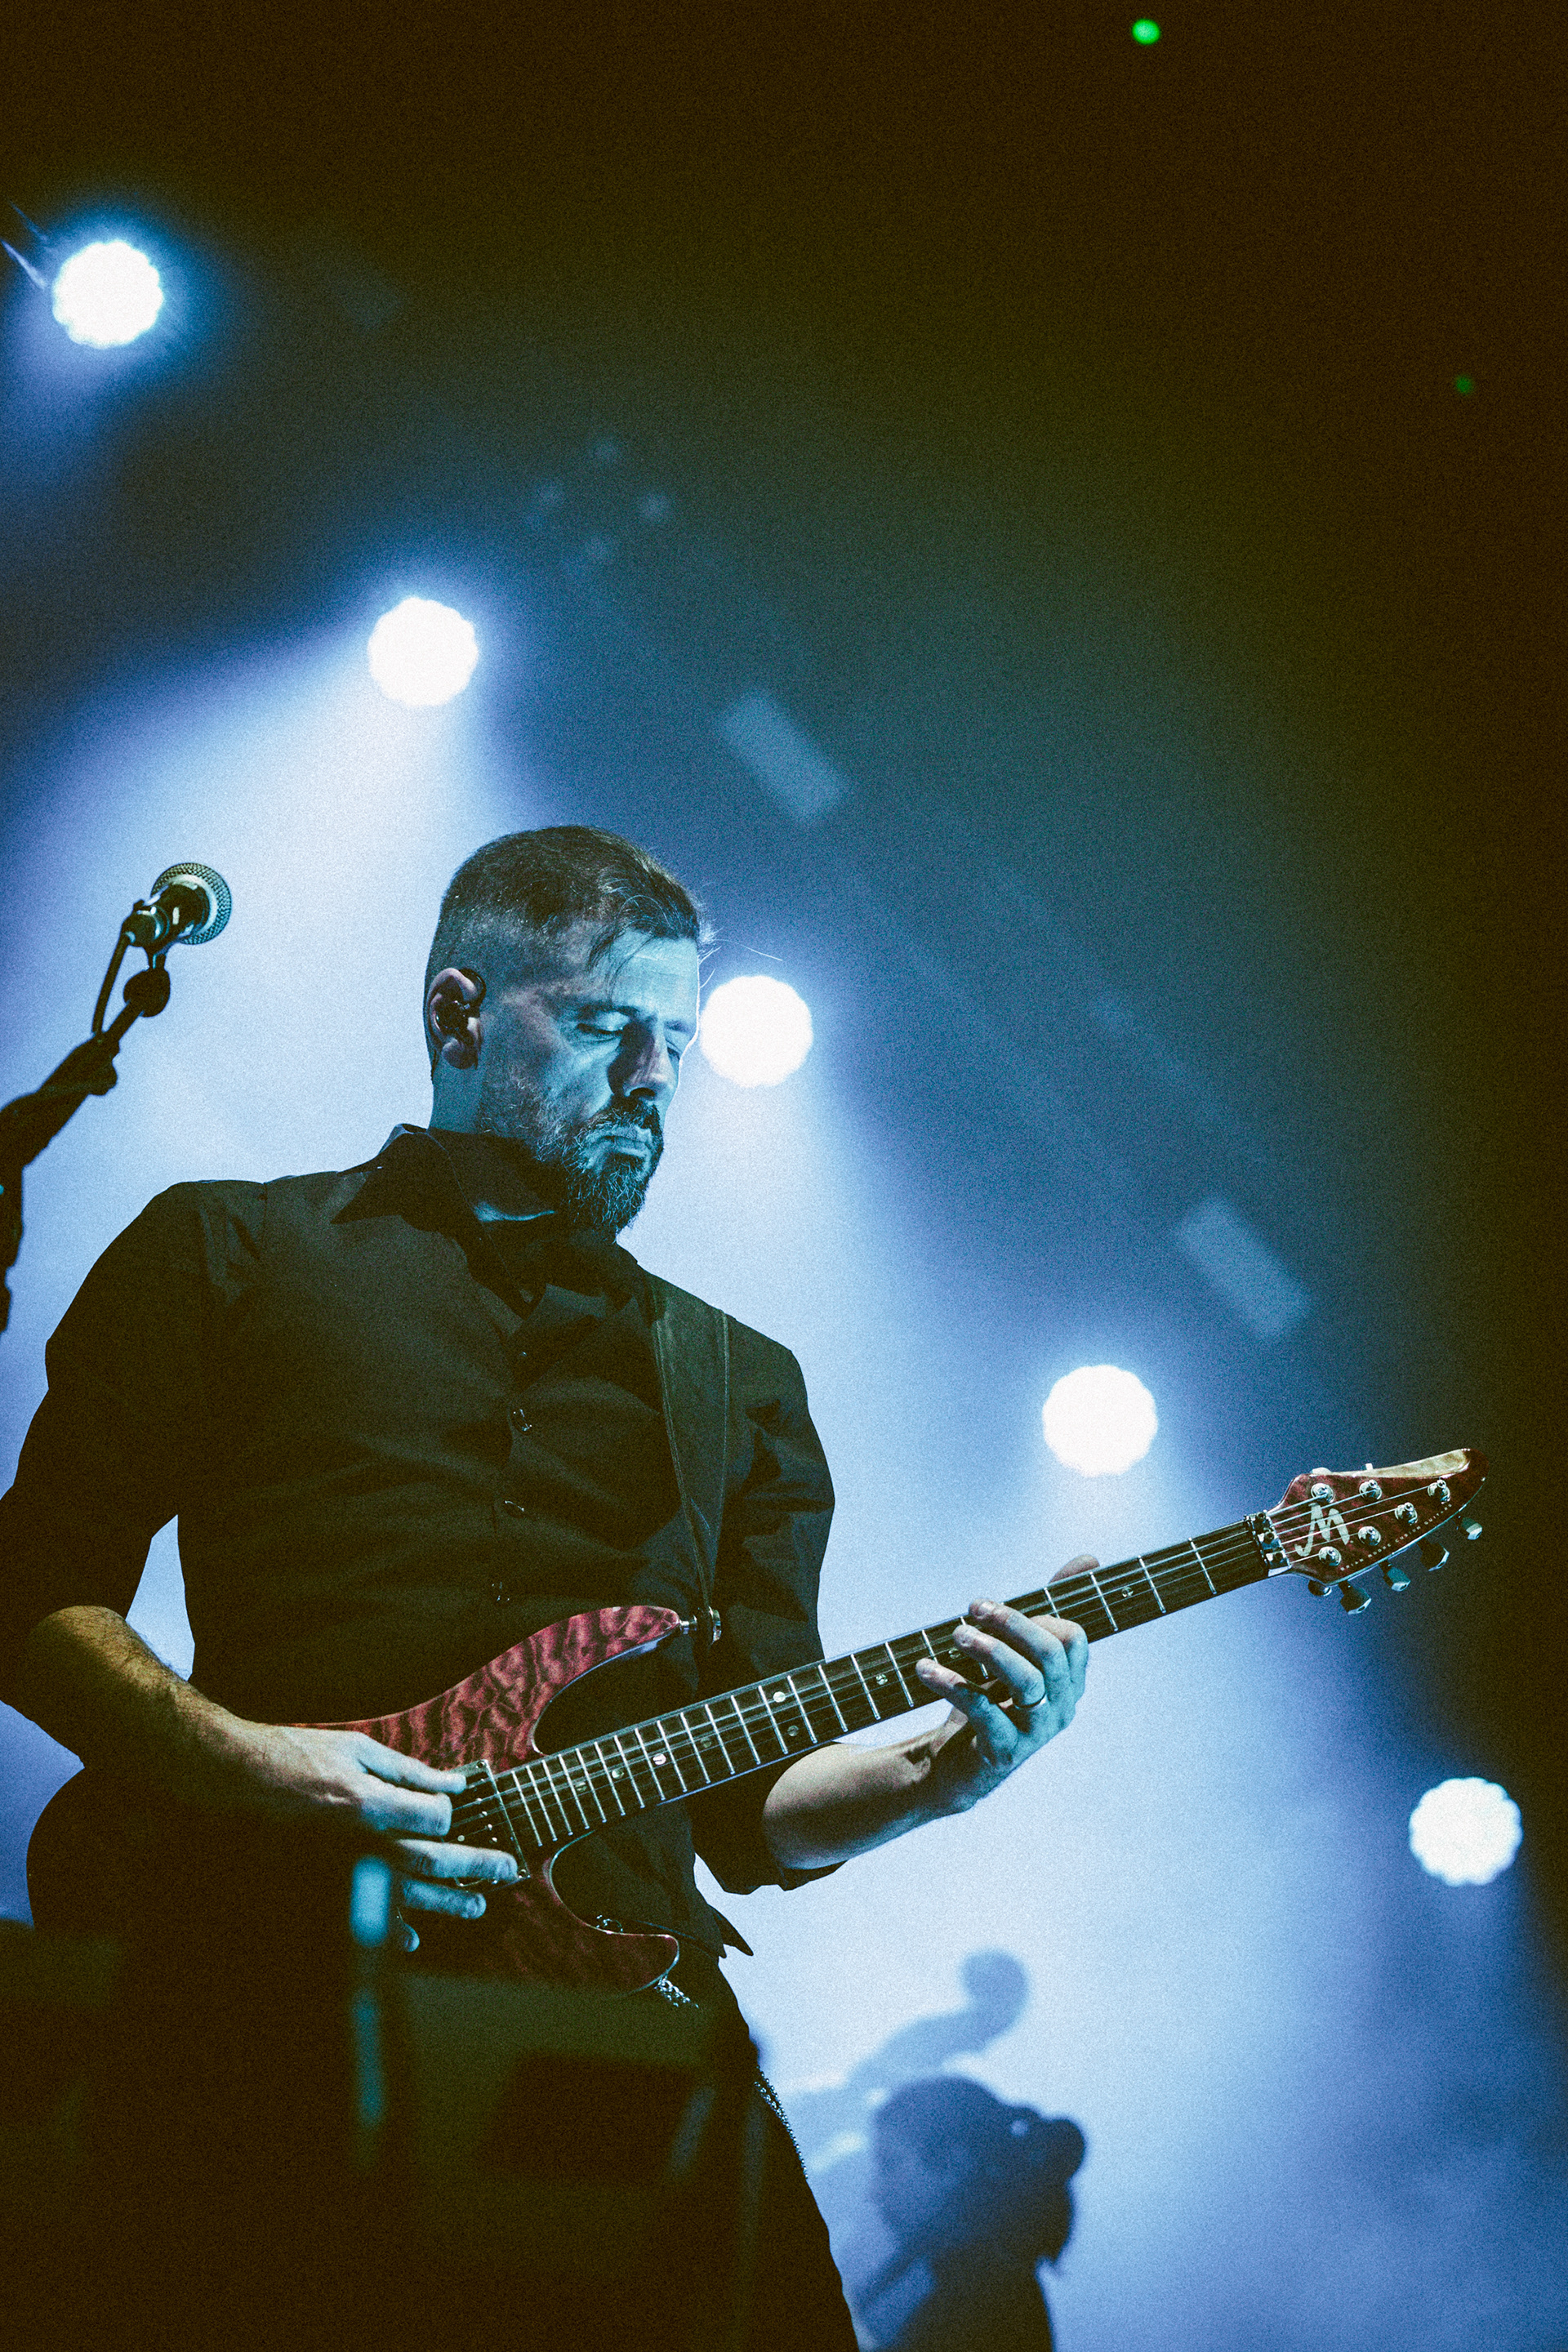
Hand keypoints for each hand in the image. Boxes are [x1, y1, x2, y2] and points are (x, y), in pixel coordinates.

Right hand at [219, 1721, 518, 1949]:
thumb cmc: (295, 1757)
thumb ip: (408, 1770)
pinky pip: (366, 1919)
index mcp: (369, 1803)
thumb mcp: (355, 1749)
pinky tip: (415, 1938)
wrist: (237, 1781)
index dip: (451, 1814)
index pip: (435, 1818)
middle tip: (507, 1869)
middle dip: (475, 1866)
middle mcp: (360, 1844)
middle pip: (432, 1862)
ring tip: (478, 1904)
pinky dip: (394, 1933)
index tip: (454, 1810)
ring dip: (448, 1903)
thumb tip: (454, 1781)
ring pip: (408, 1897)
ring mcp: (342, 1872)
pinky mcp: (324, 1890)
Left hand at [912, 1571, 1092, 1816]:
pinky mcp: (1006, 1752)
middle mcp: (1062, 1707)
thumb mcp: (1015, 1651)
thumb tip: (1091, 1559)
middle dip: (1011, 1624)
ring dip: (988, 1650)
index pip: (1072, 1639)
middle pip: (1049, 1655)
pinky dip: (954, 1684)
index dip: (1034, 1617)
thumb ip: (1046, 1607)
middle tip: (971, 1610)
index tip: (991, 1609)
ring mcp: (1037, 1732)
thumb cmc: (991, 1699)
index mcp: (1069, 1681)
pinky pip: (985, 1712)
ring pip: (1026, 1682)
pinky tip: (928, 1670)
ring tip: (954, 1635)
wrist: (955, 1764)